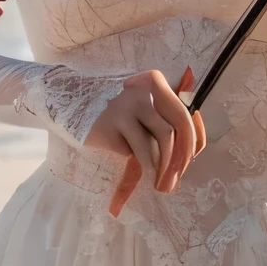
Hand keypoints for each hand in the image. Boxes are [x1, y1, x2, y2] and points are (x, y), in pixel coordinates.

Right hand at [84, 65, 206, 216]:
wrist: (71, 101)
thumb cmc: (116, 108)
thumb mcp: (144, 105)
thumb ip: (164, 118)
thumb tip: (190, 150)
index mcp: (156, 82)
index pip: (185, 114)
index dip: (194, 140)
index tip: (192, 159)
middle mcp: (143, 92)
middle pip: (175, 129)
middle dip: (180, 158)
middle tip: (177, 178)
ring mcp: (125, 107)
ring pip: (157, 143)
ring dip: (162, 168)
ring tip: (160, 183)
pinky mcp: (110, 126)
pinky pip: (132, 151)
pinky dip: (137, 161)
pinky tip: (134, 164)